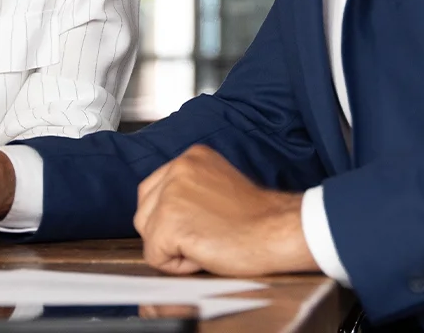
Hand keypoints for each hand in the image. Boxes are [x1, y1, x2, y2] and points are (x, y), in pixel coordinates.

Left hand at [133, 144, 316, 276]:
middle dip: (166, 231)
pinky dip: (177, 266)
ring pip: (147, 233)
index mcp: (189, 158)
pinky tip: (205, 255)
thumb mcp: (218, 186)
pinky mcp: (170, 224)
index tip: (199, 224)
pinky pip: (155, 256)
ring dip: (172, 247)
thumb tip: (165, 209)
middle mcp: (176, 169)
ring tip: (206, 243)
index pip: (153, 190)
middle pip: (144, 210)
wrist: (279, 231)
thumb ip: (190, 189)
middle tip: (205, 236)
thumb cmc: (258, 219)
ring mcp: (171, 195)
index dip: (172, 216)